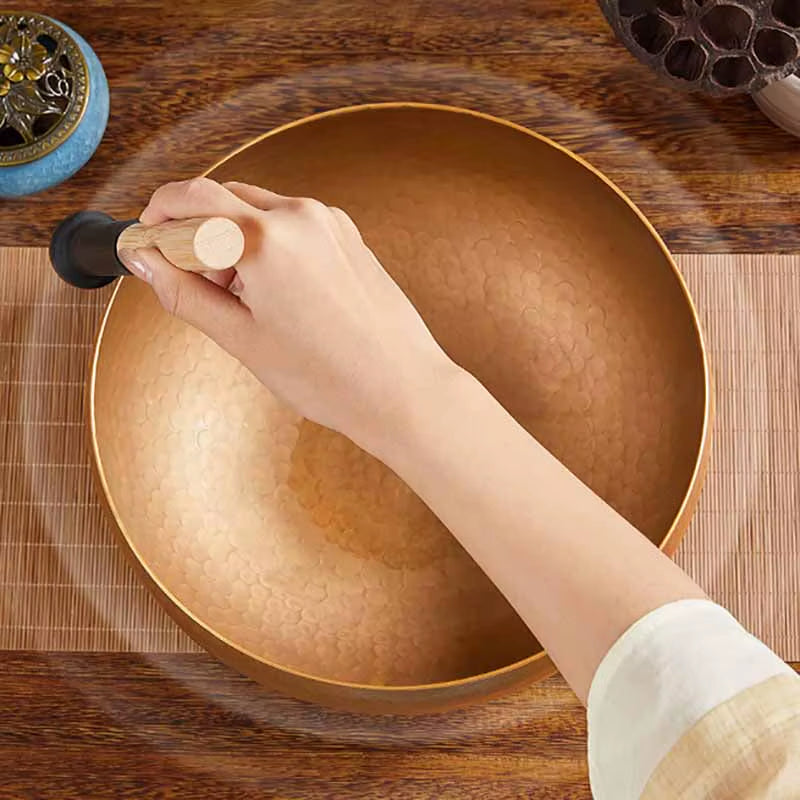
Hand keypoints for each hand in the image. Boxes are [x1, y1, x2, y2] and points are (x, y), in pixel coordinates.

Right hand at [121, 178, 454, 448]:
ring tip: (241, 297)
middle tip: (193, 282)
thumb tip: (142, 259)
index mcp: (265, 239)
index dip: (157, 217)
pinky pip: (291, 223)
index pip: (189, 198)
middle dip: (194, 231)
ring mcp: (329, 222)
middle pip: (221, 197)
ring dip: (232, 238)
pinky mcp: (347, 234)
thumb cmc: (330, 376)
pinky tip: (274, 290)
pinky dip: (268, 243)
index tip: (147, 242)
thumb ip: (182, 292)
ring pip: (257, 209)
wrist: (401, 388)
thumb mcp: (241, 339)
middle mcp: (299, 216)